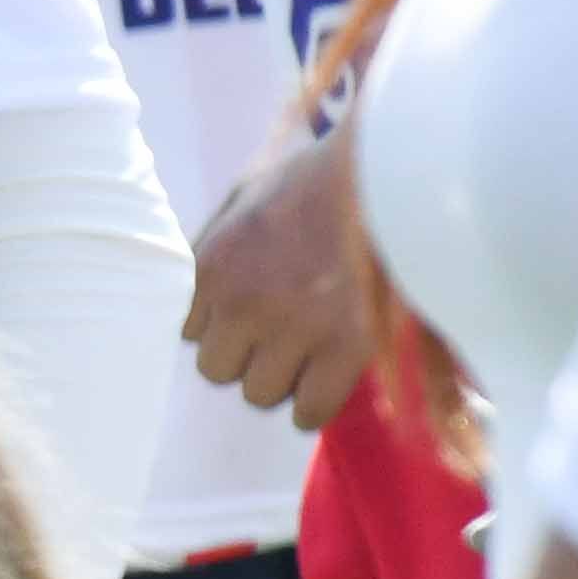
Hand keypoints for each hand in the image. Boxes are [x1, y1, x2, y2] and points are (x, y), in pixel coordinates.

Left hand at [188, 121, 384, 419]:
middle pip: (218, 371)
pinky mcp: (346, 345)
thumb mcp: (245, 191)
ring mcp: (293, 327)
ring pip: (260, 394)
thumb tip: (195, 295)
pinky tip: (328, 380)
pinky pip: (309, 412)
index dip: (223, 326)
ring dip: (283, 379)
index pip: (190, 333)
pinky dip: (315, 405)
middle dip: (247, 356)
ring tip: (312, 348)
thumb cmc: (318, 174)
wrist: (387, 166)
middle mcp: (241, 303)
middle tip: (284, 334)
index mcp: (211, 266)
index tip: (251, 314)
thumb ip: (212, 238)